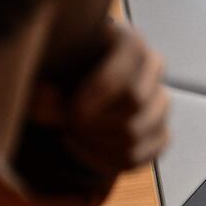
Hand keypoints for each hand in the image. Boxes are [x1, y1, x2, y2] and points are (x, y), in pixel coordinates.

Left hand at [29, 21, 169, 173]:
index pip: (132, 67)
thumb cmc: (63, 71)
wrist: (75, 86)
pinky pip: (139, 157)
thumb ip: (44, 87)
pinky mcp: (159, 134)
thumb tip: (47, 98)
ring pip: (136, 133)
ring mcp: (160, 103)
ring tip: (71, 134)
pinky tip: (84, 150)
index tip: (74, 109)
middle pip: (136, 102)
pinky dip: (106, 161)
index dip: (102, 92)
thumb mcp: (48, 71)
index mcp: (131, 44)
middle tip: (68, 123)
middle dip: (97, 120)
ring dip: (96, 141)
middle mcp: (153, 69)